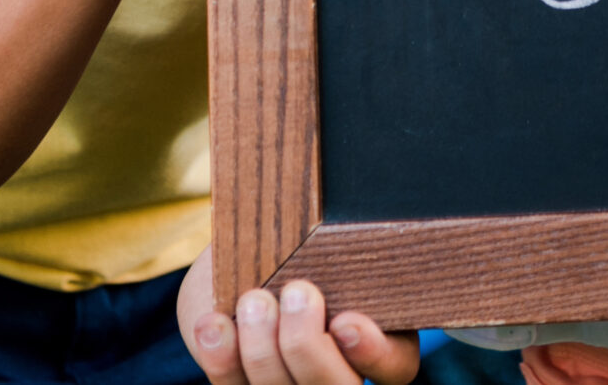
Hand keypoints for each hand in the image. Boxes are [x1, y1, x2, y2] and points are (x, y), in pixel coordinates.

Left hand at [179, 245, 421, 384]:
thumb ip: (336, 253)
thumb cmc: (296, 247)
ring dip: (262, 348)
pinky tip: (213, 324)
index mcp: (378, 341)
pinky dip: (222, 357)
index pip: (394, 366)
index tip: (346, 322)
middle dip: (306, 346)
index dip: (374, 353)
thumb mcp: (324, 243)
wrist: (243, 260)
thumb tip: (330, 236)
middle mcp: (338, 375)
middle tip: (295, 293)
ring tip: (253, 301)